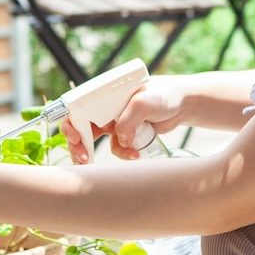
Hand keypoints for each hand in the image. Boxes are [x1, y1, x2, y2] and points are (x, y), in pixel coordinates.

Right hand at [61, 75, 187, 162]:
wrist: (183, 105)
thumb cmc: (164, 94)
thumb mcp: (144, 102)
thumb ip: (128, 120)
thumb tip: (121, 138)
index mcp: (104, 95)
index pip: (78, 107)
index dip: (71, 123)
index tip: (77, 138)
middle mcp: (105, 108)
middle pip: (80, 126)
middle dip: (78, 145)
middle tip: (83, 158)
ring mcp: (114, 122)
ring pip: (95, 141)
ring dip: (97, 153)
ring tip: (108, 160)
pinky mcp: (125, 134)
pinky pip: (116, 147)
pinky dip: (123, 153)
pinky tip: (135, 153)